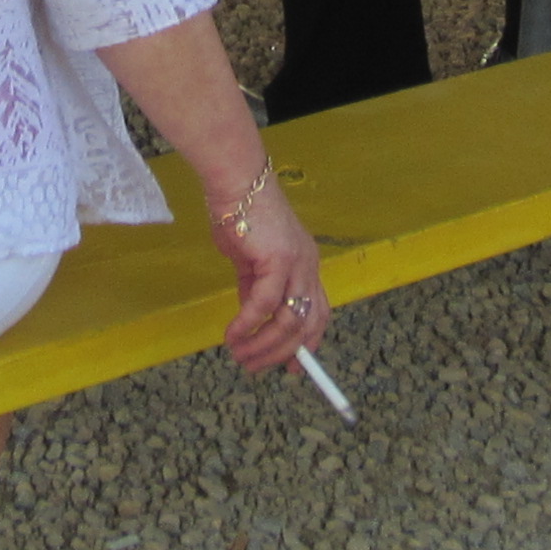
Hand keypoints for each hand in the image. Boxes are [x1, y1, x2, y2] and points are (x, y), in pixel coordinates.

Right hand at [203, 160, 331, 378]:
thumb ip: (254, 286)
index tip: (294, 369)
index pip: (318, 314)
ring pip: (289, 321)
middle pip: (307, 325)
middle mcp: (309, 267)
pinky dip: (248, 324)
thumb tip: (253, 315)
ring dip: (263, 345)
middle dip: (282, 354)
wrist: (235, 180)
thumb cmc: (240, 211)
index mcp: (306, 265)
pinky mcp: (279, 260)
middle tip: (255, 367)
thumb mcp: (250, 259)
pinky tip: (232, 335)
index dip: (308, 344)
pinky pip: (265, 304)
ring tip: (239, 355)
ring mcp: (298, 264)